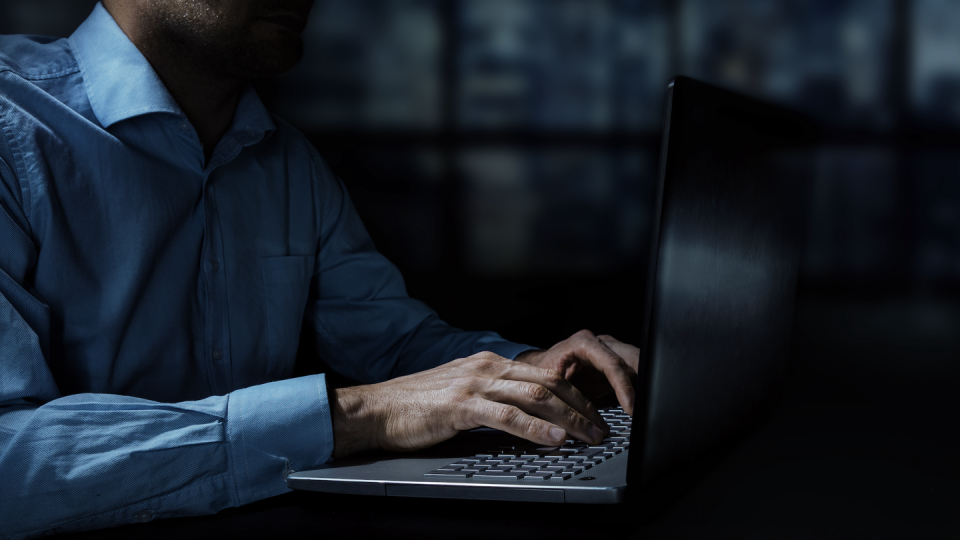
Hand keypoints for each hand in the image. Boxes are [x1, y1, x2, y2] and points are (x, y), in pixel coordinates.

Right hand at [330, 351, 610, 458]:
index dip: (573, 394)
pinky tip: (554, 440)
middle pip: (547, 384)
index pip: (543, 374)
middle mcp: (485, 367)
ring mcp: (474, 385)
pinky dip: (536, 429)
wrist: (377, 409)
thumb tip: (523, 413)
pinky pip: (508, 417)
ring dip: (569, 419)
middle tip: (601, 428)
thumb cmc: (415, 405)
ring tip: (589, 435)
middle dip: (580, 407)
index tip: (592, 413)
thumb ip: (491, 396)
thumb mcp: (460, 392)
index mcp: (487, 363)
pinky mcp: (462, 406)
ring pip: (535, 398)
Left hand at [515, 330, 638, 415]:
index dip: (624, 387)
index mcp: (583, 344)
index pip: (612, 363)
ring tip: (644, 411)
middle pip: (632, 360)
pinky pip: (632, 376)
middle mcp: (600, 344)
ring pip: (636, 367)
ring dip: (641, 388)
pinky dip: (636, 391)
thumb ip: (564, 401)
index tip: (631, 408)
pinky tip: (636, 407)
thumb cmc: (539, 373)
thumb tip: (573, 424)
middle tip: (645, 409)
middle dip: (641, 384)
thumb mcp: (549, 386)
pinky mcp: (615, 365)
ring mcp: (610, 352)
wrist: (538, 367)